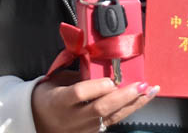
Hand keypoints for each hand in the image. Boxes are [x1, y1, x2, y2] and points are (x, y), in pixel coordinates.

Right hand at [32, 71, 159, 132]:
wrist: (37, 122)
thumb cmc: (47, 97)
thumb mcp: (55, 81)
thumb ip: (77, 74)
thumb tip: (100, 60)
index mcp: (59, 101)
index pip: (80, 93)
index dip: (97, 87)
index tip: (110, 79)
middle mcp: (73, 118)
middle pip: (101, 108)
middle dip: (124, 96)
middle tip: (141, 85)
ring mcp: (84, 128)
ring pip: (112, 117)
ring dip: (134, 103)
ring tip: (150, 90)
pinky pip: (114, 120)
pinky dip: (130, 109)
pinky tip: (143, 99)